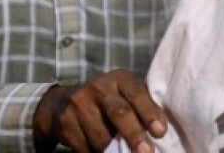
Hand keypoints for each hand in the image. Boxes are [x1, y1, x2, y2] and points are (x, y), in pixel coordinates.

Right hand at [32, 69, 166, 152]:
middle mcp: (99, 87)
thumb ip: (142, 105)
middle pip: (119, 113)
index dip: (149, 112)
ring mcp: (79, 103)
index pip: (137, 93)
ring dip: (113, 150)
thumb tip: (161, 129)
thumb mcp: (125, 94)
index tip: (160, 132)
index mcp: (119, 78)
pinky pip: (84, 146)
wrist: (62, 102)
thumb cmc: (108, 99)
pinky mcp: (65, 121)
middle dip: (134, 135)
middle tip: (146, 152)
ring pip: (101, 135)